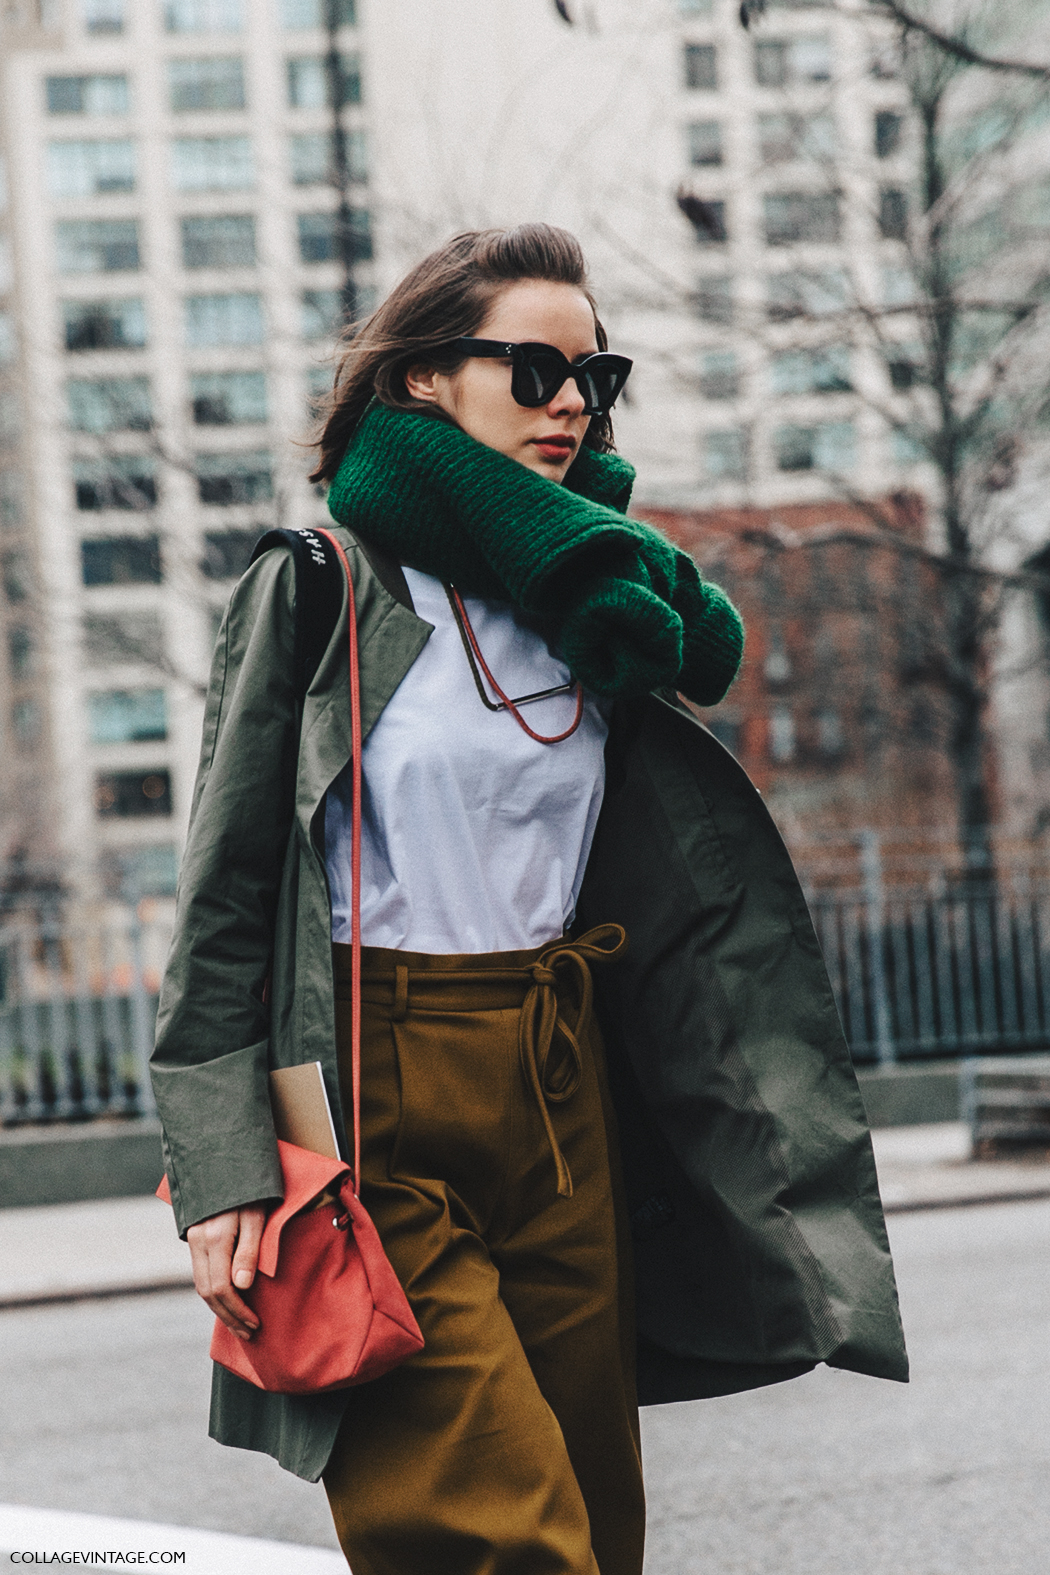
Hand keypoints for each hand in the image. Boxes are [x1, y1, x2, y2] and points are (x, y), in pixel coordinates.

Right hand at [187, 1203, 267, 1340]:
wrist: (227, 1162)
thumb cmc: (250, 1190)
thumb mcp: (256, 1217)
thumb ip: (249, 1251)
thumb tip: (242, 1287)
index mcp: (215, 1237)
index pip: (221, 1288)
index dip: (237, 1310)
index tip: (254, 1323)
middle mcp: (199, 1241)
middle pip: (207, 1292)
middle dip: (228, 1316)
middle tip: (248, 1331)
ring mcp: (193, 1239)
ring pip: (201, 1285)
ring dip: (219, 1308)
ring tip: (239, 1324)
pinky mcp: (195, 1238)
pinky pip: (201, 1273)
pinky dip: (213, 1292)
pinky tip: (227, 1301)